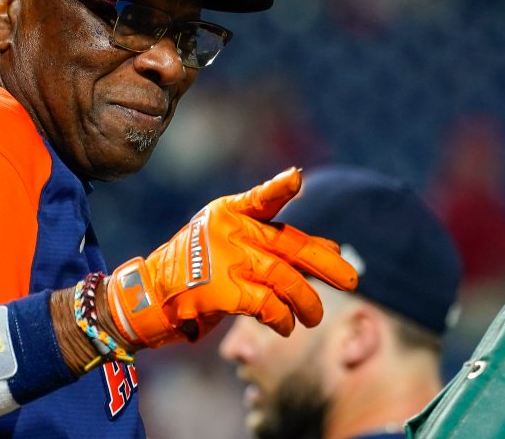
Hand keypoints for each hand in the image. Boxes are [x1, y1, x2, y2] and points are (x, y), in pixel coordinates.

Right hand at [106, 168, 358, 347]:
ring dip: (307, 302)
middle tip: (352, 280)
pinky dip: (282, 318)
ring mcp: (226, 260)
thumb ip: (277, 242)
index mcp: (230, 212)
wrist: (152, 292)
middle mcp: (229, 231)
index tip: (296, 178)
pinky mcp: (223, 291)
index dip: (280, 189)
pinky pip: (268, 305)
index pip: (262, 199)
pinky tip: (285, 325)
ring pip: (286, 278)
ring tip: (313, 317)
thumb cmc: (200, 265)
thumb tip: (333, 249)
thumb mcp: (232, 241)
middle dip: (326, 265)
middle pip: (291, 245)